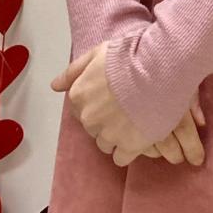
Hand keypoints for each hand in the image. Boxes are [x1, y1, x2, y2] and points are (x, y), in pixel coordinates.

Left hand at [52, 41, 205, 166]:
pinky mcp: (128, 147)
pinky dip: (128, 151)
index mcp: (78, 95)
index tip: (111, 98)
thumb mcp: (96, 54)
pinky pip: (120, 158)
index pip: (79, 109)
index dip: (96, 104)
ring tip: (133, 122)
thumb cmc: (128, 57)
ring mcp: (108, 134)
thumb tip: (54, 86)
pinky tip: (138, 137)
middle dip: (105, 121)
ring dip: (115, 136)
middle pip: (92, 128)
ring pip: (105, 144)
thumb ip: (73, 71)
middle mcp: (88, 118)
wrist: (158, 70)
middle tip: (125, 108)